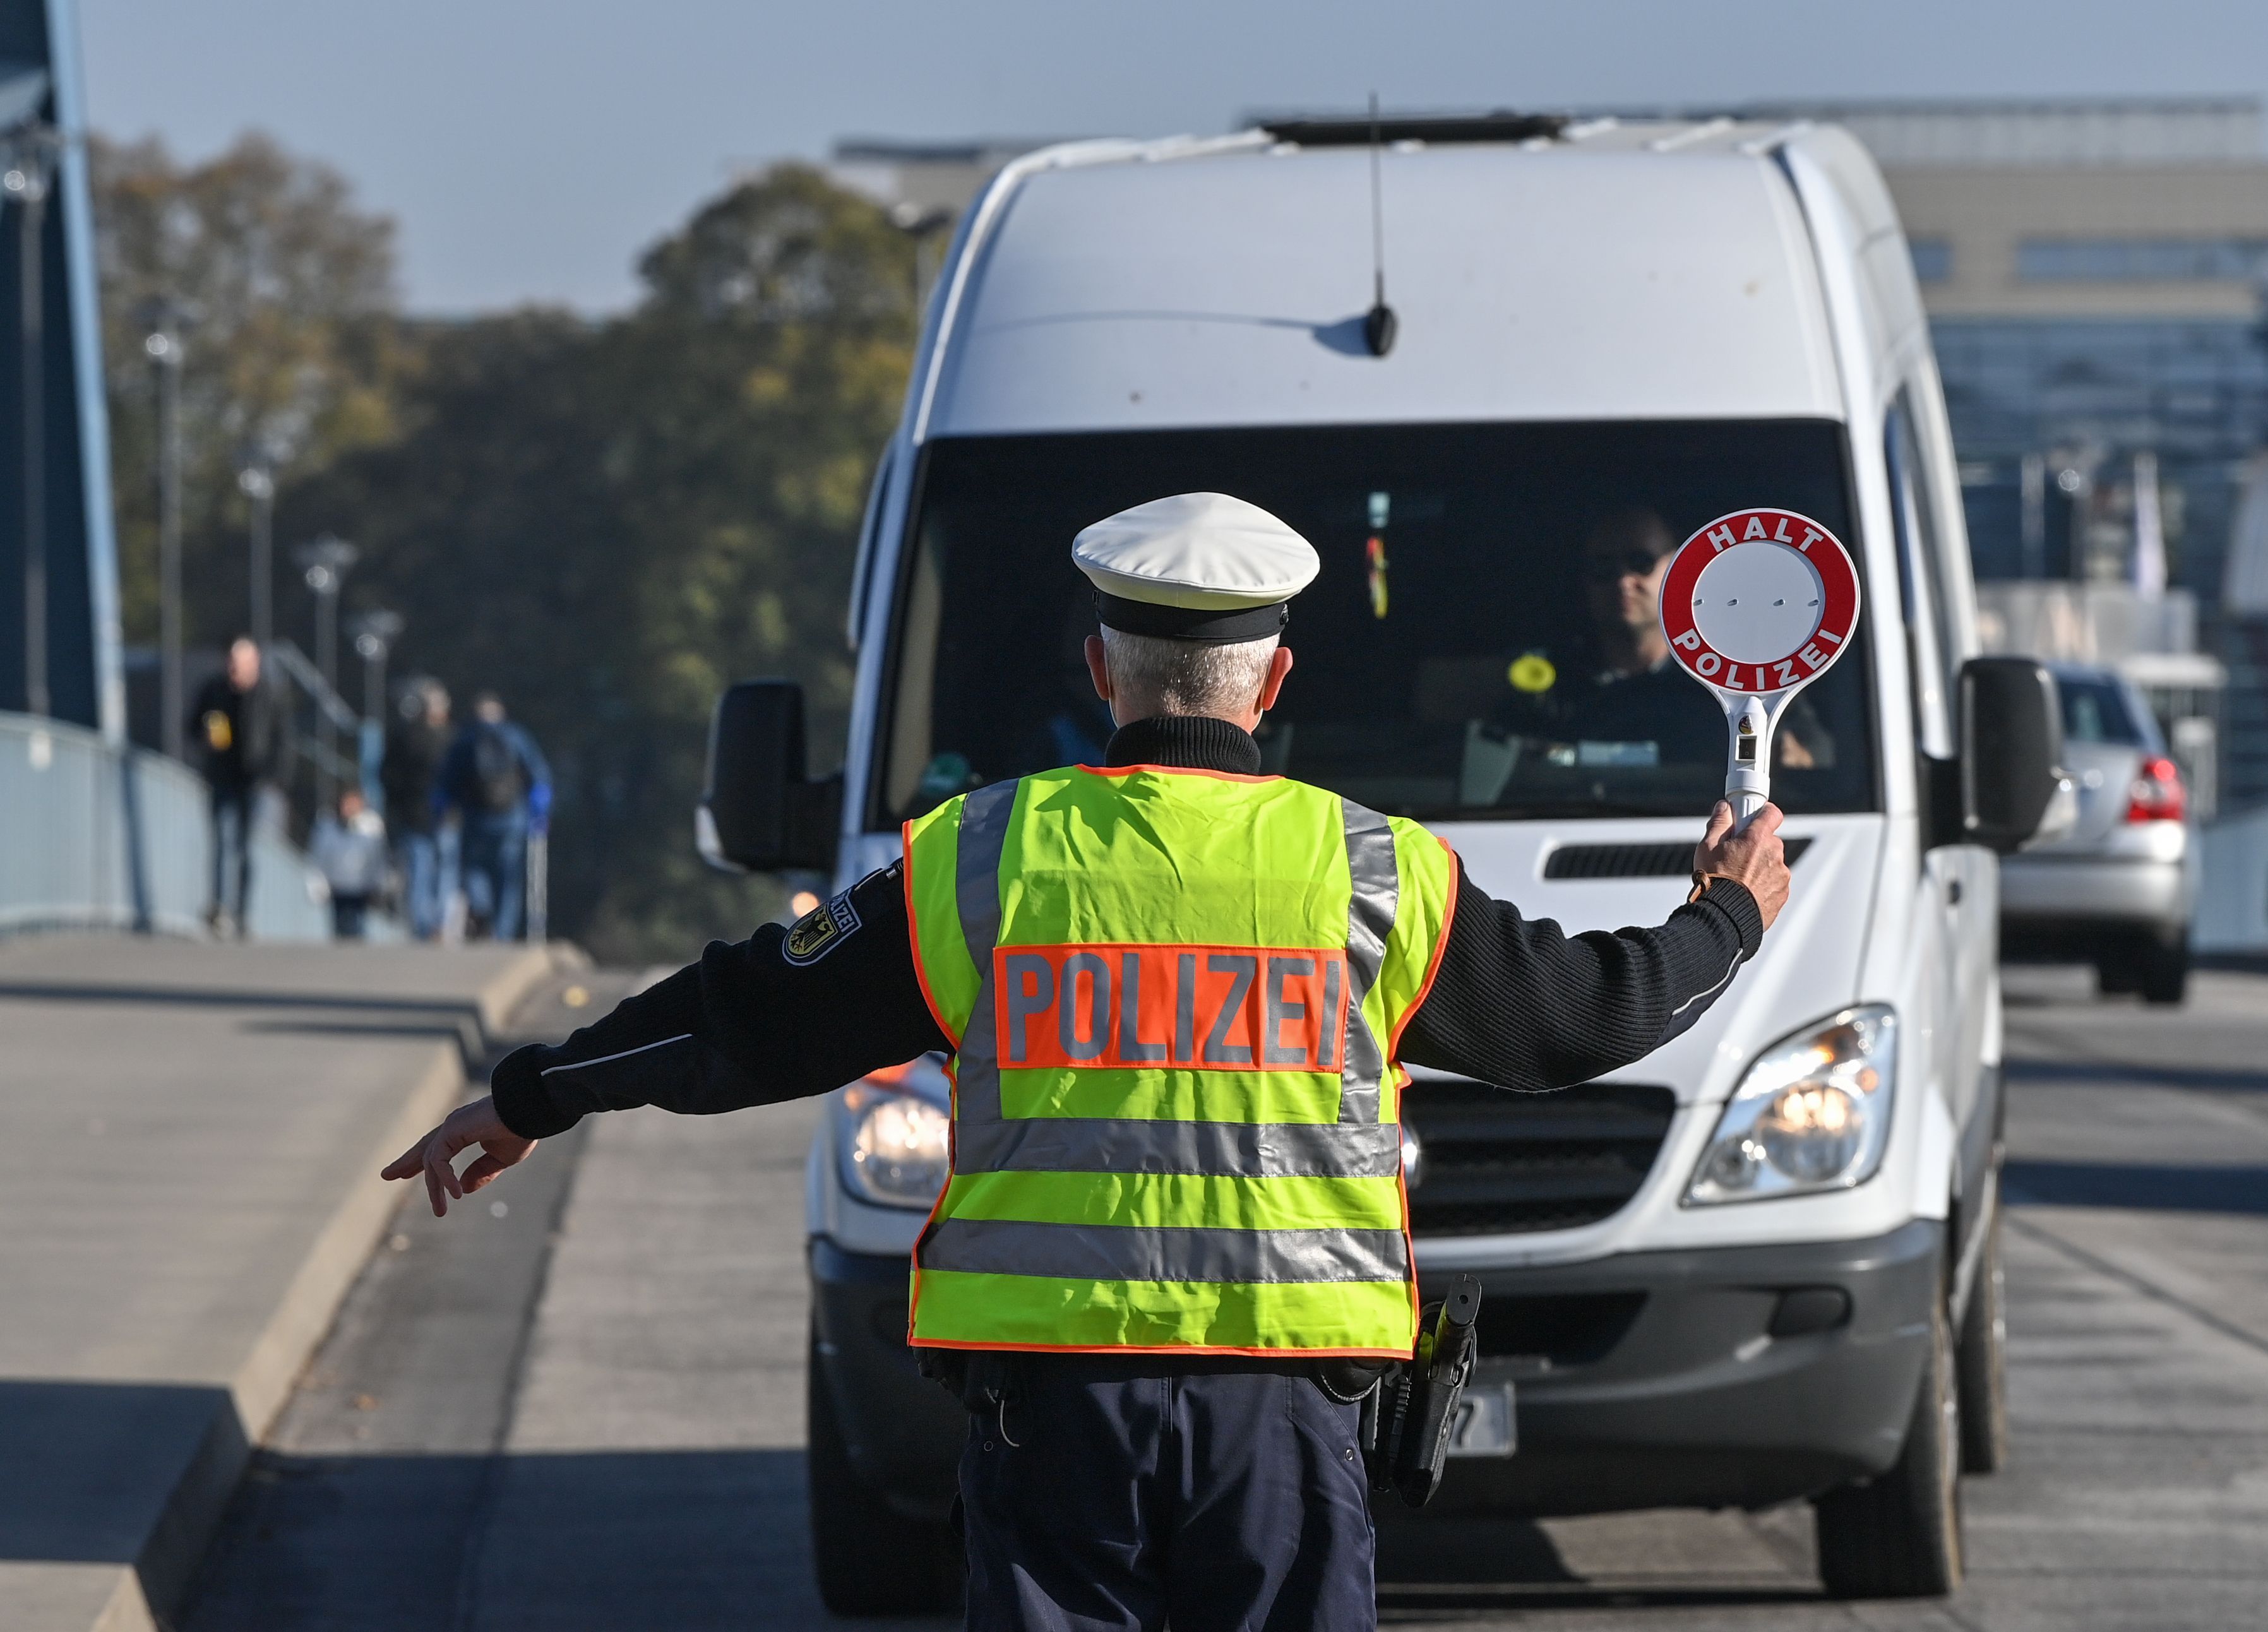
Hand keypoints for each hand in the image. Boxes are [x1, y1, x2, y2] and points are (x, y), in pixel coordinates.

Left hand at [381, 1095, 535, 1216]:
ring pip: (431, 1162)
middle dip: (406, 1163)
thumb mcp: (501, 1159)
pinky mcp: (452, 1130)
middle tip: (387, 1175)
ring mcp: (450, 1127)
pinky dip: (445, 1179)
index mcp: (464, 1129)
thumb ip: (480, 1172)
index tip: (405, 1173)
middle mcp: (453, 1126)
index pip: (437, 1147)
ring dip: (434, 1188)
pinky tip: (454, 1195)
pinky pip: (439, 1161)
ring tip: (440, 1211)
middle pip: (424, 1148)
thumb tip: (461, 1190)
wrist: (532, 1111)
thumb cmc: (522, 1130)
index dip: (421, 1161)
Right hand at [1693, 801, 1790, 931]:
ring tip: (1738, 879)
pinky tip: (1746, 891)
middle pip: (1770, 840)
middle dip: (1755, 845)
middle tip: (1736, 855)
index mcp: (1757, 839)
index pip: (1771, 813)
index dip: (1762, 813)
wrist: (1724, 917)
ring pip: (1773, 862)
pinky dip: (1764, 884)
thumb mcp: (1707, 847)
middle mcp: (1774, 854)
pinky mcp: (1783, 893)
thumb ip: (1719, 823)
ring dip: (1760, 866)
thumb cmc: (1714, 882)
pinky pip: (1775, 882)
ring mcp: (1781, 875)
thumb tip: (1724, 808)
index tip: (1752, 818)